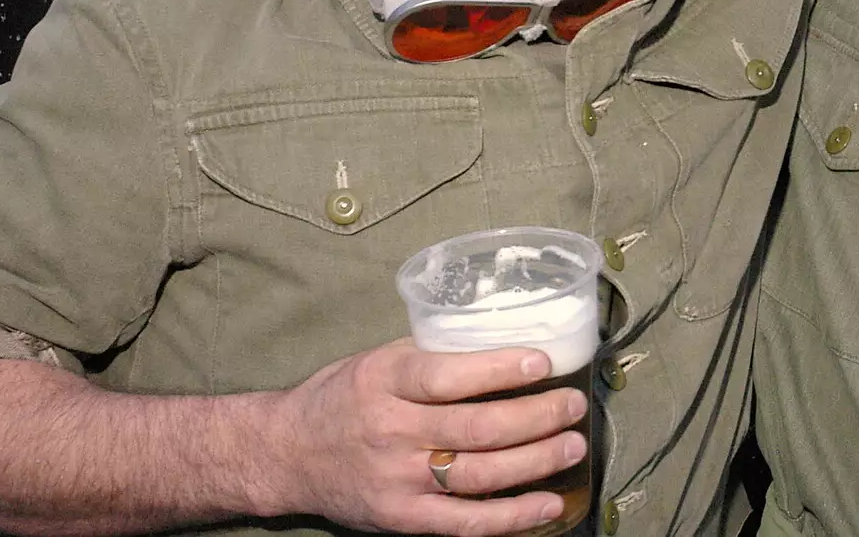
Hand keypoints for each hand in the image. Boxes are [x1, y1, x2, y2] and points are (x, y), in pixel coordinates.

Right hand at [262, 341, 588, 534]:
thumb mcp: (377, 360)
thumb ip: (431, 355)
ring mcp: (396, 479)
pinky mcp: (401, 518)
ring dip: (535, 461)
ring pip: (478, 473)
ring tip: (573, 445)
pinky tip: (548, 504)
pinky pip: (464, 522)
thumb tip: (503, 341)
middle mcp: (390, 430)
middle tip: (574, 404)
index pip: (448, 375)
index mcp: (384, 380)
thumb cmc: (341, 397)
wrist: (285, 454)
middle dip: (535, 416)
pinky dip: (512, 515)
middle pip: (475, 427)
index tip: (543, 360)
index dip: (500, 369)